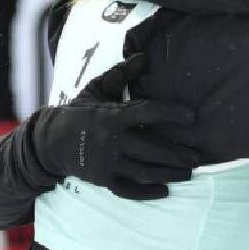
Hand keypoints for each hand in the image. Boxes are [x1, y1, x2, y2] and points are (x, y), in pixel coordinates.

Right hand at [32, 54, 200, 200]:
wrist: (49, 142)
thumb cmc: (80, 111)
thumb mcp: (97, 88)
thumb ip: (121, 73)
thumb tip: (143, 56)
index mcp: (113, 115)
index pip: (148, 112)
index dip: (171, 113)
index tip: (193, 117)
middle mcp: (111, 140)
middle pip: (151, 148)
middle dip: (177, 153)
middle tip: (199, 157)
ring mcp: (107, 162)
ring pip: (144, 170)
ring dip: (169, 173)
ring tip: (188, 172)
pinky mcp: (102, 179)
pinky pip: (127, 189)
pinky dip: (147, 193)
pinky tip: (165, 191)